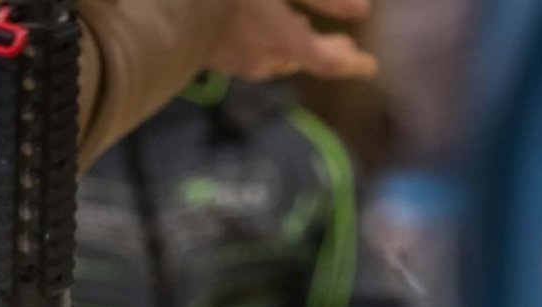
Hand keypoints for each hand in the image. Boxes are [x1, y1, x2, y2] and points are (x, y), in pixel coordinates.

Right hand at [211, 0, 377, 80]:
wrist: (171, 6)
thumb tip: (363, 10)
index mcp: (284, 42)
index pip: (328, 63)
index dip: (351, 64)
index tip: (370, 67)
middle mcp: (263, 59)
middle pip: (303, 60)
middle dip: (327, 52)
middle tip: (346, 47)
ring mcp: (237, 61)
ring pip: (276, 58)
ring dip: (294, 45)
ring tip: (302, 27)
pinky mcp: (215, 57)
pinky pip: (252, 56)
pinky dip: (268, 43)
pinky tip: (265, 28)